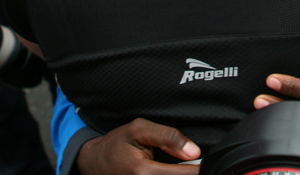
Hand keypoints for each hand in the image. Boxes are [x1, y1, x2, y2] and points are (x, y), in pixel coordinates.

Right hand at [77, 118, 199, 174]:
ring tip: (182, 166)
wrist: (93, 161)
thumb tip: (194, 151)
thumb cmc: (116, 143)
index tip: (206, 162)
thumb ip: (168, 137)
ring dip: (180, 174)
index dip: (197, 169)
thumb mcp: (140, 129)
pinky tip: (174, 170)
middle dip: (189, 172)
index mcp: (143, 172)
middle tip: (195, 163)